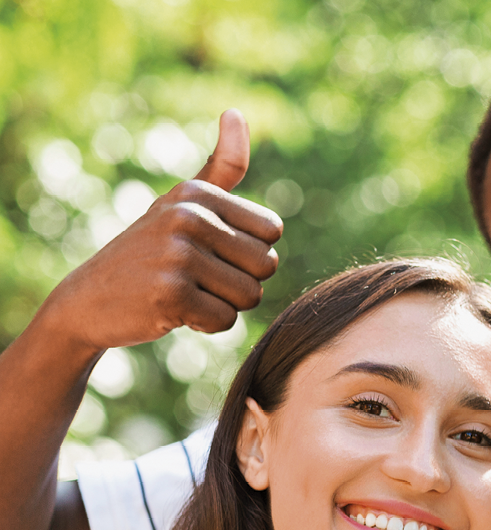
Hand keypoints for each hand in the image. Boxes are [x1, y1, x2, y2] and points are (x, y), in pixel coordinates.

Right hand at [38, 109, 281, 353]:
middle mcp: (188, 218)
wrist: (88, 298)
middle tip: (196, 277)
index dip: (248, 251)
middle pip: (266, 266)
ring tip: (185, 292)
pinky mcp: (171, 295)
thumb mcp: (183, 203)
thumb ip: (221, 167)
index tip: (209, 250)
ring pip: (250, 296)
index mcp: (198, 194)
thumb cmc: (150, 250)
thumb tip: (235, 112)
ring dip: (223, 304)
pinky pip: (225, 320)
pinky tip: (173, 311)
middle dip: (239, 281)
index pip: (272, 233)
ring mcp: (178, 255)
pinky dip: (205, 325)